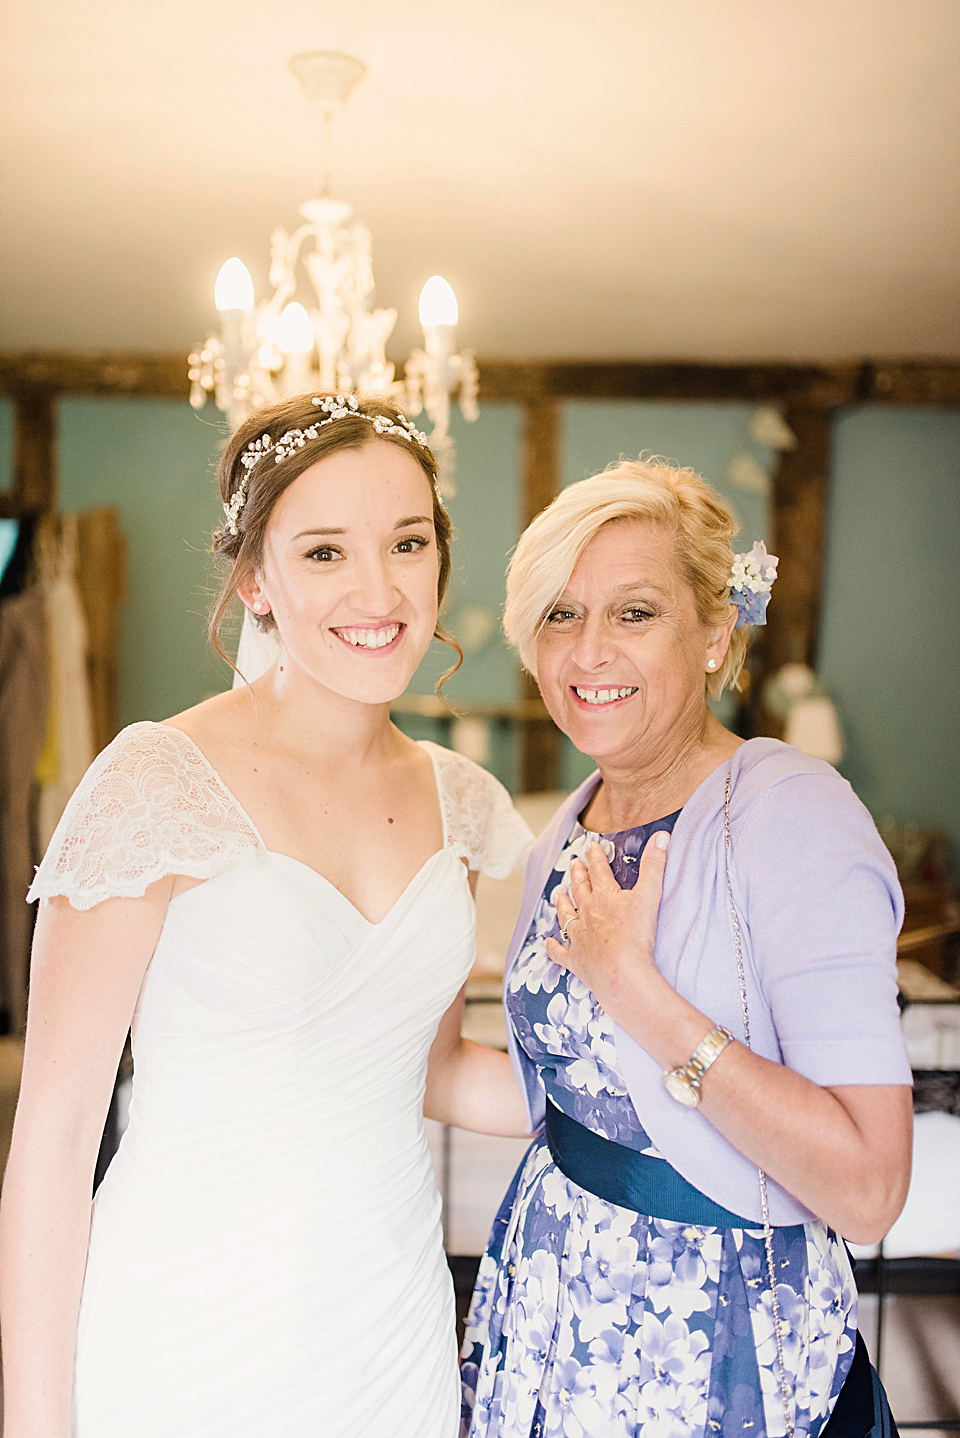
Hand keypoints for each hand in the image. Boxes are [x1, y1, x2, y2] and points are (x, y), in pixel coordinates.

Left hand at [545, 834, 669, 1019]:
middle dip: (578, 875)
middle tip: (574, 864)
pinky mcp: (576, 960)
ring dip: (562, 904)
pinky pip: (560, 952)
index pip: (599, 871)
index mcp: (604, 897)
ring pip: (566, 916)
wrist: (622, 974)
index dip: (596, 857)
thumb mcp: (649, 896)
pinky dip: (553, 947)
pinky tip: (548, 942)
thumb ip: (655, 865)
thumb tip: (662, 836)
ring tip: (557, 894)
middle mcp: (587, 914)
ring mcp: (579, 937)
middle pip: (580, 890)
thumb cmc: (637, 936)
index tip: (591, 846)